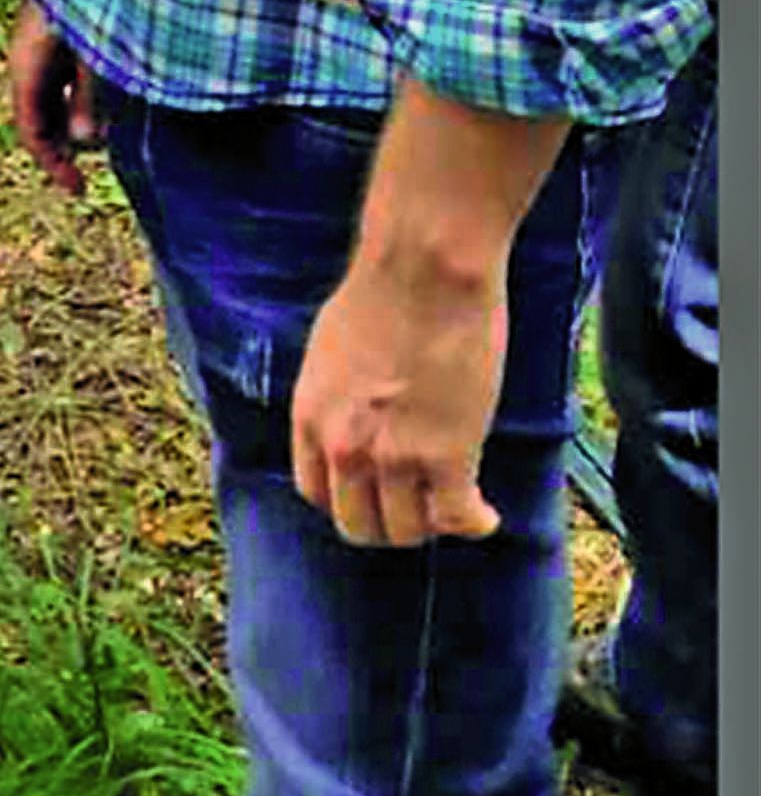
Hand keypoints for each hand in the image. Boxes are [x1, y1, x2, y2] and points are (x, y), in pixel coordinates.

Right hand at [8, 2, 104, 193]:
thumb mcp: (97, 48)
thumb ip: (89, 96)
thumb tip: (83, 141)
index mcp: (27, 62)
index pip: (31, 130)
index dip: (53, 165)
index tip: (79, 189)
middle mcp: (28, 55)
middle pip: (38, 116)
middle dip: (63, 144)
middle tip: (91, 167)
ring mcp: (41, 42)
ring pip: (49, 97)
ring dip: (72, 120)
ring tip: (105, 131)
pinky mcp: (56, 30)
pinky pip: (60, 76)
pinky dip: (77, 96)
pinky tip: (102, 100)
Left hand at [290, 255, 507, 545]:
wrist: (424, 265)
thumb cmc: (385, 289)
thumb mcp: (332, 351)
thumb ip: (336, 397)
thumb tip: (352, 420)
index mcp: (310, 416)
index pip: (315, 493)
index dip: (349, 499)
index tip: (374, 493)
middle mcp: (343, 446)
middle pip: (359, 525)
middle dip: (389, 520)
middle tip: (418, 503)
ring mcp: (393, 457)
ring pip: (408, 530)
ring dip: (432, 522)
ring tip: (453, 505)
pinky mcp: (446, 457)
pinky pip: (457, 519)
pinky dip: (474, 523)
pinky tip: (485, 514)